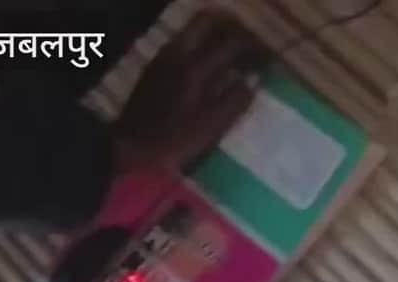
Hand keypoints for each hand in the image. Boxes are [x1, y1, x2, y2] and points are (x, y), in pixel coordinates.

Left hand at [116, 11, 270, 173]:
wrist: (127, 145)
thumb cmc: (170, 140)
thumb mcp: (208, 128)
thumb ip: (233, 101)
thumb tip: (255, 81)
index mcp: (195, 66)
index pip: (232, 43)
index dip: (255, 47)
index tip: (269, 56)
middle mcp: (179, 51)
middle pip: (210, 19)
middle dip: (234, 27)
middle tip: (251, 44)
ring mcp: (164, 56)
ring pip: (195, 28)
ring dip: (217, 34)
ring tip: (234, 54)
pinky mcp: (156, 65)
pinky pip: (184, 42)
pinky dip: (202, 45)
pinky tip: (209, 66)